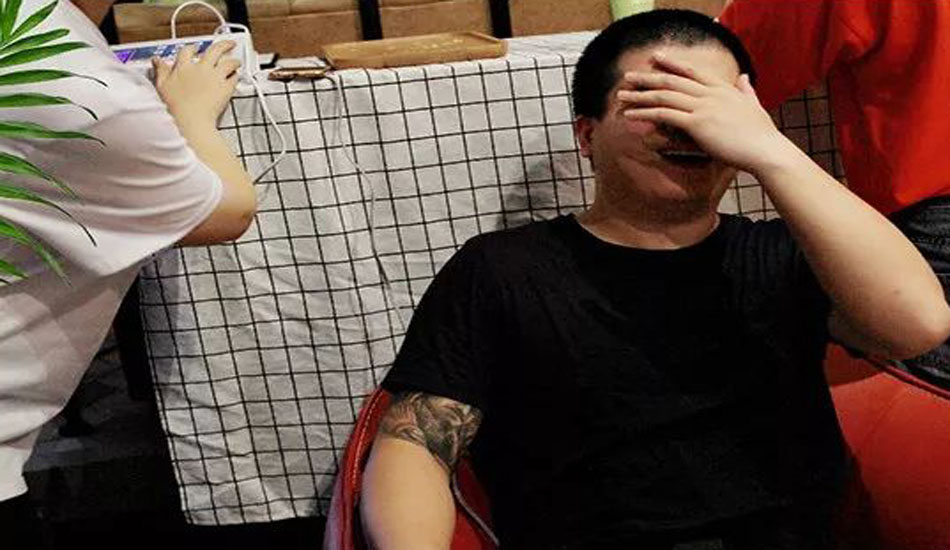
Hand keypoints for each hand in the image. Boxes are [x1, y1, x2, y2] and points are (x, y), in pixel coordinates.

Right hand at [152, 40, 241, 129]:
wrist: (190, 121)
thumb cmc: (176, 108)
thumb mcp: (162, 87)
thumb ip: (161, 71)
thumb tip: (157, 61)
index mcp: (184, 67)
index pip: (188, 51)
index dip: (193, 48)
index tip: (197, 48)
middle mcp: (201, 69)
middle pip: (214, 50)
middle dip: (223, 45)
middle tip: (229, 44)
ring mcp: (215, 77)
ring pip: (229, 62)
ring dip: (234, 61)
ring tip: (237, 61)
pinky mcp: (226, 88)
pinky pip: (234, 78)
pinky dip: (236, 76)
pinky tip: (236, 76)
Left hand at [618, 53, 793, 174]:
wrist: (766, 150)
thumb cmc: (762, 134)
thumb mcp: (755, 106)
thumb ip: (746, 91)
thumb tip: (743, 77)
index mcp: (723, 88)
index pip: (692, 71)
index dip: (672, 64)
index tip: (656, 58)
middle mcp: (711, 93)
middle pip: (672, 81)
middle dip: (647, 78)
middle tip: (628, 76)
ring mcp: (703, 106)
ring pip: (664, 96)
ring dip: (639, 95)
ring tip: (621, 95)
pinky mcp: (697, 123)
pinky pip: (664, 114)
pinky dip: (645, 113)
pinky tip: (631, 114)